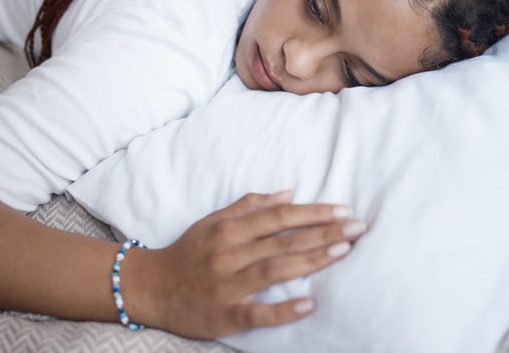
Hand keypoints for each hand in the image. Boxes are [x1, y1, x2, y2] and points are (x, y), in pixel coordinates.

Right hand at [124, 191, 366, 338]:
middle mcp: (229, 254)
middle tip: (358, 227)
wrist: (150, 288)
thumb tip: (288, 194)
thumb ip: (248, 207)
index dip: (313, 212)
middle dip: (324, 232)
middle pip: (283, 240)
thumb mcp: (212, 222)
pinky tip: (310, 303)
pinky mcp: (225, 314)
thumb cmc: (187, 252)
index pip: (279, 216)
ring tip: (344, 251)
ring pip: (275, 269)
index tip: (343, 210)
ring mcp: (227, 285)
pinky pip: (257, 313)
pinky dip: (283, 309)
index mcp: (228, 229)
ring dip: (312, 259)